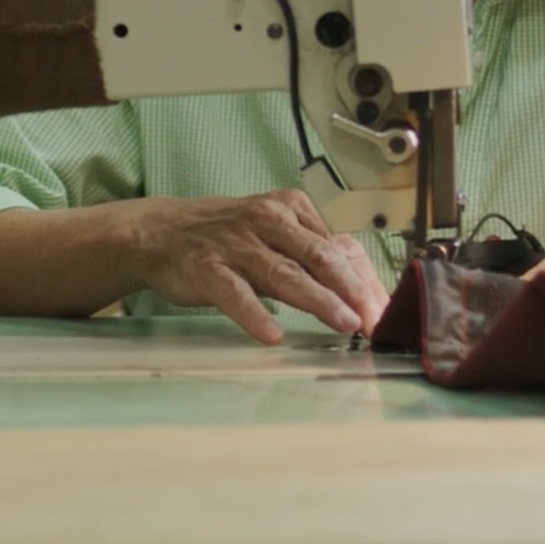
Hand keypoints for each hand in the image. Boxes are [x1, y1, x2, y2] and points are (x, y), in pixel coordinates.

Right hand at [116, 190, 388, 343]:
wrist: (160, 231)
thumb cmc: (226, 236)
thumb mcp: (274, 232)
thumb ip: (313, 254)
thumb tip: (362, 288)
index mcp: (290, 209)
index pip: (338, 248)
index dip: (365, 282)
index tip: (385, 312)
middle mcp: (267, 221)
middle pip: (320, 257)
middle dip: (353, 291)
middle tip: (375, 320)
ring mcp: (237, 244)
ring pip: (285, 274)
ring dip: (319, 300)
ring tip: (345, 323)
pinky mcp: (207, 268)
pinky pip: (235, 294)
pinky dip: (254, 314)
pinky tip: (272, 334)